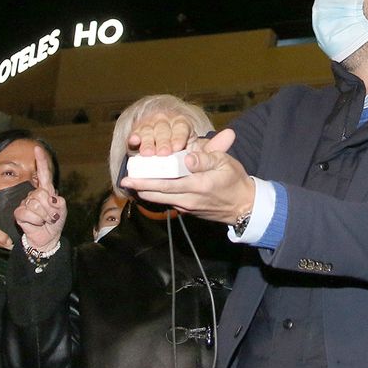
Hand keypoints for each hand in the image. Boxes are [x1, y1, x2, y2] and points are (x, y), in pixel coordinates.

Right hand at [14, 143, 66, 253]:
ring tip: (45, 220)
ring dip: (44, 216)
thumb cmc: (55, 222)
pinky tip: (37, 224)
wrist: (48, 238)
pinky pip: (27, 213)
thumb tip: (49, 197)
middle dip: (49, 207)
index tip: (37, 148)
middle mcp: (34, 194)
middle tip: (51, 216)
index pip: (43, 173)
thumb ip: (58, 201)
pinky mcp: (19, 213)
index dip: (41, 161)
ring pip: (35, 204)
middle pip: (41, 193)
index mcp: (46, 190)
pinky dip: (36, 220)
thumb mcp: (62, 210)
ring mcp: (25, 203)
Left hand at [121, 129, 253, 223]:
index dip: (146, 182)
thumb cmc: (235, 181)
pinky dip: (158, 195)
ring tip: (132, 185)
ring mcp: (188, 207)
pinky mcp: (189, 210)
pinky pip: (169, 202)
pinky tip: (150, 189)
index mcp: (197, 186)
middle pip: (158, 195)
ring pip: (162, 200)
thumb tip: (187, 157)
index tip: (131, 177)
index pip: (166, 184)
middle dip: (140, 189)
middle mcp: (189, 199)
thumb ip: (206, 158)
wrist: (244, 206)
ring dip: (146, 192)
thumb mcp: (225, 163)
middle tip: (124, 183)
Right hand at [127, 114, 199, 156]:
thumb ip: (197, 153)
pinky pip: (135, 133)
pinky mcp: (137, 133)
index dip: (178, 137)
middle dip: (163, 142)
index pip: (181, 128)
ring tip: (148, 154)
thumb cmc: (183, 148)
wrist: (167, 144)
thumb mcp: (193, 148)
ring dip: (148, 142)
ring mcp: (150, 126)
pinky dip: (133, 137)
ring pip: (148, 131)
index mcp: (181, 123)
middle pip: (163, 130)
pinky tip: (133, 142)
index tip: (178, 147)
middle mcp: (165, 122)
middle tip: (163, 153)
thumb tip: (195, 160)